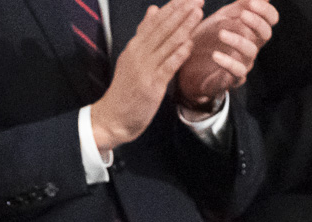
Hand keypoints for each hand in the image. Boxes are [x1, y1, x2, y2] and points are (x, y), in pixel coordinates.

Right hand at [93, 0, 204, 153]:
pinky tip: (190, 43)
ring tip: (198, 14)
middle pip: (162, 29)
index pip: (155, 22)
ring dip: (184, 28)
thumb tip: (154, 9)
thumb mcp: (132, 57)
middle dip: (181, 13)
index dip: (172, 8)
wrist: (113, 118)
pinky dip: (179, 54)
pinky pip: (168, 66)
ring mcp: (144, 69)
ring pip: (167, 44)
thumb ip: (144, 34)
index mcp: (134, 47)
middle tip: (198, 0)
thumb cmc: (126, 90)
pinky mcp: (151, 86)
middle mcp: (138, 54)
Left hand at [177, 0, 277, 105]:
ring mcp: (243, 62)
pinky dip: (227, 63)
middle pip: (266, 34)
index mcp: (252, 29)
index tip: (252, 2)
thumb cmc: (208, 39)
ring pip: (251, 51)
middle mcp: (251, 46)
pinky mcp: (232, 79)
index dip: (265, 10)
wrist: (189, 66)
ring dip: (238, 40)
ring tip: (221, 33)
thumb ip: (240, 4)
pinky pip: (237, 72)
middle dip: (257, 22)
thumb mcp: (222, 17)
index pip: (270, 19)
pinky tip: (215, 55)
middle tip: (243, 15)